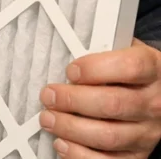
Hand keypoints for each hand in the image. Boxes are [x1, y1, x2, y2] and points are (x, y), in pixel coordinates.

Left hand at [39, 38, 160, 157]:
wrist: (157, 94)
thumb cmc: (130, 70)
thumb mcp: (123, 50)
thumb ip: (100, 49)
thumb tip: (63, 48)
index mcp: (152, 69)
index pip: (129, 67)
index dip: (95, 68)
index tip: (71, 71)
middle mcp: (154, 103)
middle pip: (113, 104)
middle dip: (72, 101)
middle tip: (48, 96)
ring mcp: (148, 132)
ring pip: (108, 136)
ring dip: (71, 128)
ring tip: (48, 119)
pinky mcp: (138, 154)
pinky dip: (81, 155)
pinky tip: (62, 143)